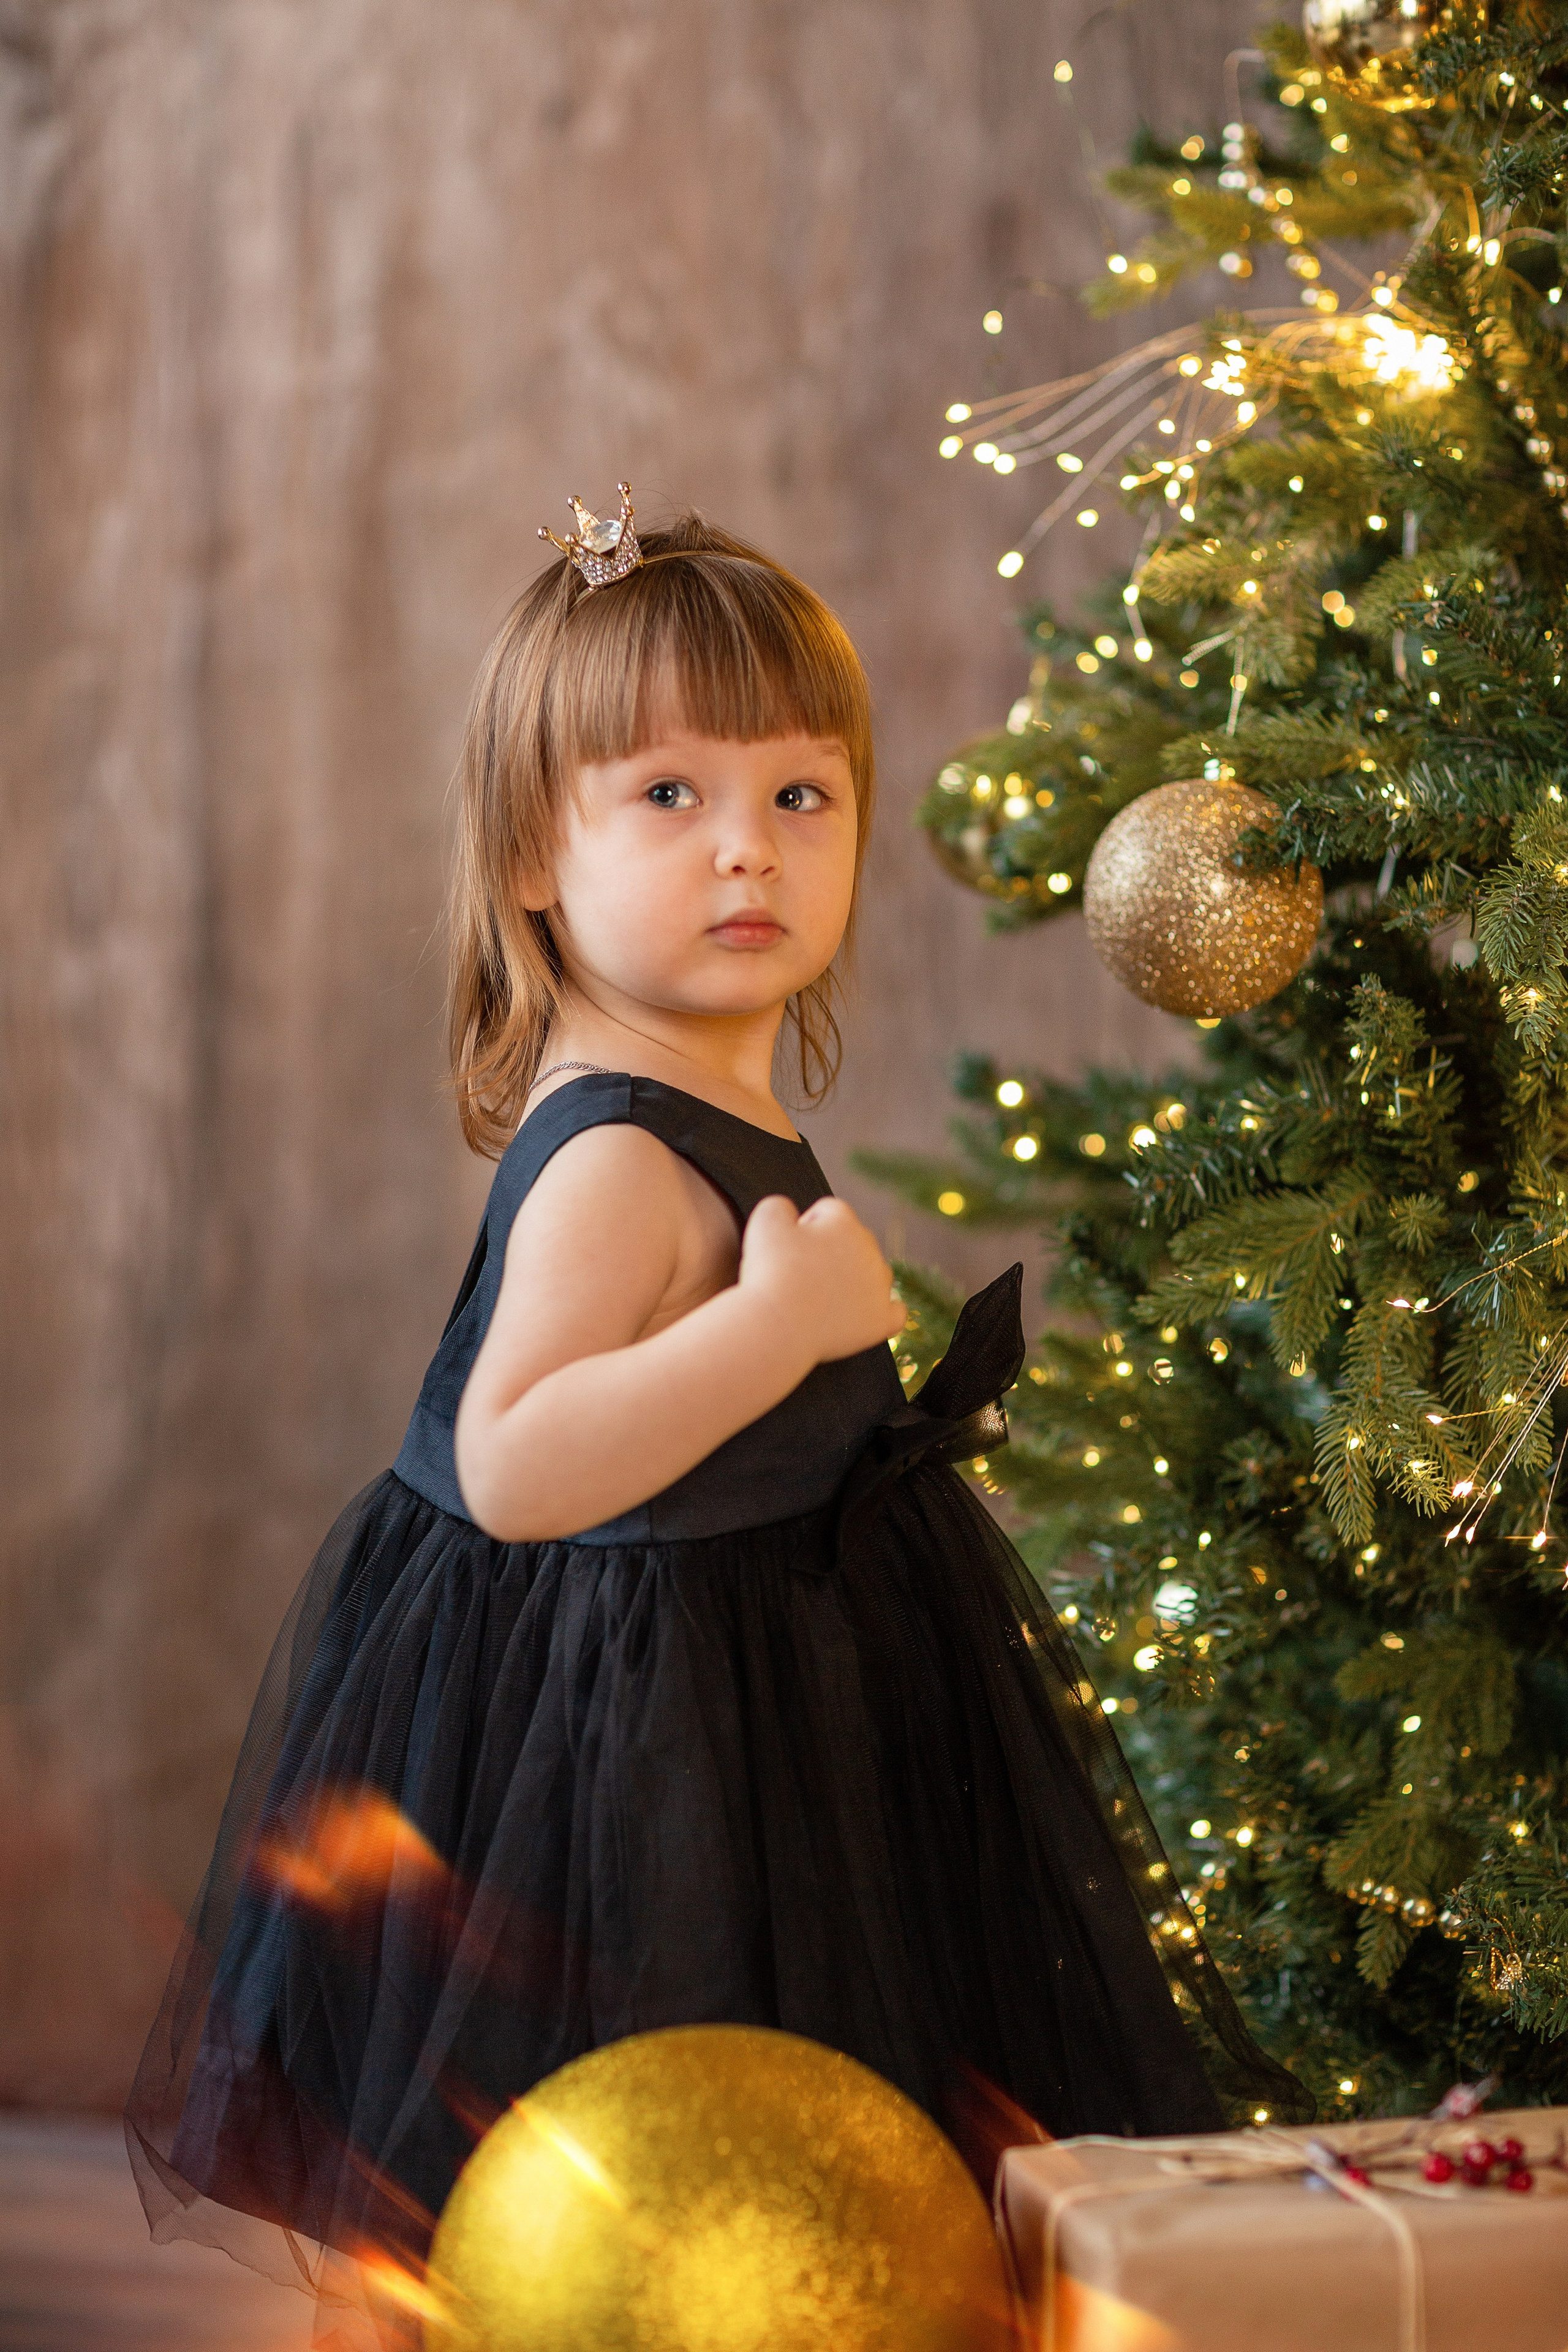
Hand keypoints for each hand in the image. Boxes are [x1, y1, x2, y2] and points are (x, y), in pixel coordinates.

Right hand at [738, 1194, 905, 1364]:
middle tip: (800, 1275)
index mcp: (845, 1222)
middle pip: (853, 1242)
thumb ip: (781, 1205)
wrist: (778, 1326)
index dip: (806, 1227)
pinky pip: (894, 1312)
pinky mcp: (882, 1320)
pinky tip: (861, 1314)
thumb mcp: (765, 1220)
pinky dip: (880, 1312)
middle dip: (831, 1252)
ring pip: (873, 1274)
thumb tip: (792, 1213)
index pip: (829, 1212)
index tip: (788, 1247)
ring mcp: (880, 1287)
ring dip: (853, 1280)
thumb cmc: (769, 1273)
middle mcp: (870, 1250)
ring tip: (820, 1297)